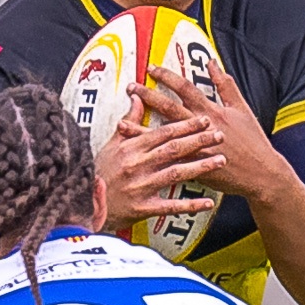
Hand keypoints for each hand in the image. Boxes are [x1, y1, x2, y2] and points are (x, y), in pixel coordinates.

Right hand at [96, 91, 225, 231]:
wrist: (83, 203)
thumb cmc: (98, 172)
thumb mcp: (111, 144)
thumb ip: (128, 122)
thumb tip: (137, 97)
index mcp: (131, 148)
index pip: (163, 132)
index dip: (186, 125)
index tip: (205, 119)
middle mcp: (137, 165)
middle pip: (173, 149)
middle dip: (199, 140)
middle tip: (220, 134)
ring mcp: (141, 187)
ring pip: (176, 174)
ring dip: (201, 167)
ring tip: (221, 160)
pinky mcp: (143, 208)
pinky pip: (171, 206)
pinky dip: (191, 205)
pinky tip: (209, 202)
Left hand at [129, 64, 281, 204]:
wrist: (261, 173)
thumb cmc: (253, 140)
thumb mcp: (242, 108)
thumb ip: (225, 84)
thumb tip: (212, 63)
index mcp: (212, 111)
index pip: (185, 88)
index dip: (167, 76)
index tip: (151, 68)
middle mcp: (202, 127)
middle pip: (169, 108)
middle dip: (148, 96)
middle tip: (130, 88)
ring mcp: (197, 148)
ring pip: (164, 137)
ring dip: (141, 129)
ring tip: (121, 122)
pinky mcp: (194, 168)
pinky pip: (169, 161)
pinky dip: (152, 157)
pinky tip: (137, 154)